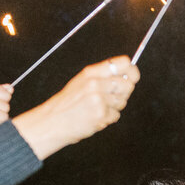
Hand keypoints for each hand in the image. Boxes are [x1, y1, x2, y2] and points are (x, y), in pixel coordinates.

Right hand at [12, 56, 139, 159]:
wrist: (52, 121)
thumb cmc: (68, 103)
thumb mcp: (82, 82)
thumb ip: (103, 77)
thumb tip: (129, 75)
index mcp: (91, 72)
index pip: (124, 63)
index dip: (132, 71)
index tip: (131, 77)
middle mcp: (95, 83)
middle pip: (128, 84)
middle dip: (123, 93)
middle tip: (109, 98)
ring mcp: (98, 98)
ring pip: (123, 101)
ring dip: (114, 107)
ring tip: (98, 108)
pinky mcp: (101, 113)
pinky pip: (116, 115)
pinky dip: (108, 118)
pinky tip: (95, 116)